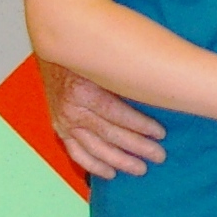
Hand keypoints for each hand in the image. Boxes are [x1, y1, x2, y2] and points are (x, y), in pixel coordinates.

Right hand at [41, 58, 165, 178]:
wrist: (53, 43)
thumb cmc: (87, 52)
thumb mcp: (107, 60)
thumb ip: (127, 78)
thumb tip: (164, 90)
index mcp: (83, 90)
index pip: (116, 114)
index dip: (140, 126)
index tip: (161, 133)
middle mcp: (71, 108)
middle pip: (108, 134)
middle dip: (136, 147)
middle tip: (159, 156)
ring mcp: (63, 119)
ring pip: (94, 147)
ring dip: (118, 161)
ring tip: (141, 168)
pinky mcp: (59, 126)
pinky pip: (76, 151)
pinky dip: (93, 164)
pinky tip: (110, 173)